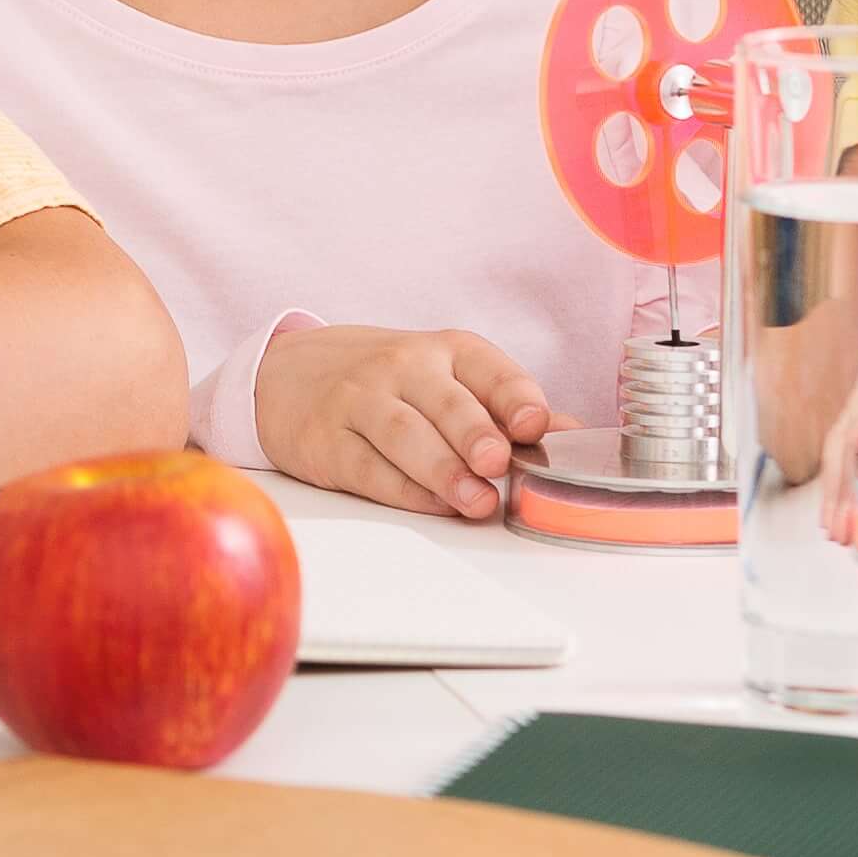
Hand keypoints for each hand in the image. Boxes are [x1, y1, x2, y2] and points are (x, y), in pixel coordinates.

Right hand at [252, 324, 546, 520]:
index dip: (515, 397)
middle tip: (498, 464)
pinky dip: (404, 490)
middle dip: (475, 433)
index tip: (535, 425)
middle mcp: (401, 368)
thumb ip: (505, 407)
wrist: (285, 374)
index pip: (488, 369)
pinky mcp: (326, 441)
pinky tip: (432, 505)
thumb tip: (573, 435)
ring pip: (405, 435)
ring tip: (475, 502)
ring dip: (443, 471)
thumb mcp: (445, 377)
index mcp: (444, 351)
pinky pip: (369, 468)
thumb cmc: (386, 381)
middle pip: (445, 402)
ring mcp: (358, 402)